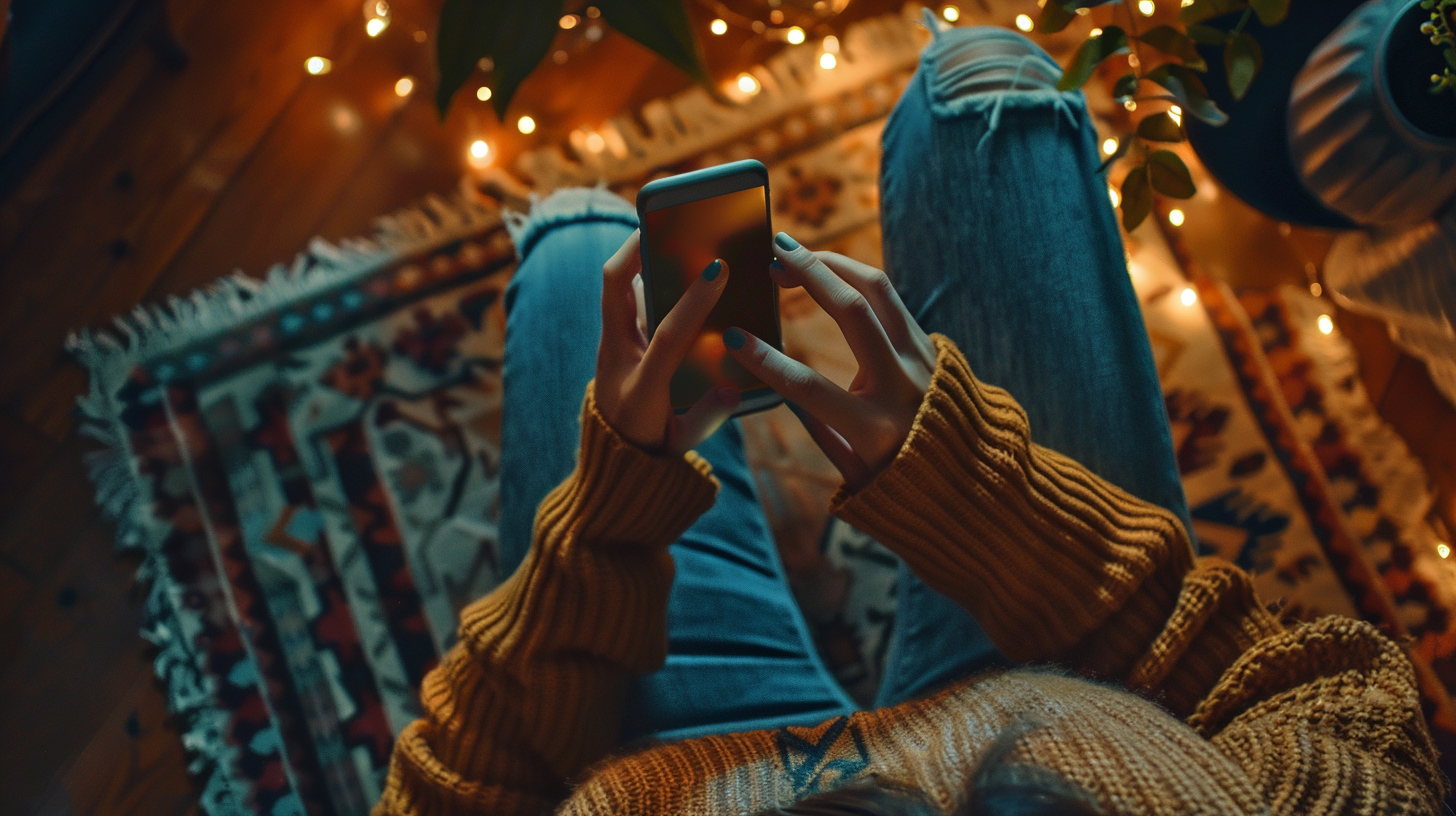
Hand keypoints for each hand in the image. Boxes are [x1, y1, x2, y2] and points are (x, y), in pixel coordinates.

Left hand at [595, 231, 741, 455]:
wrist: (609, 456)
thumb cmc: (650, 444)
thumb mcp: (681, 442)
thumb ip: (708, 417)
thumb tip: (732, 390)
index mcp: (640, 389)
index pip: (667, 336)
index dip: (694, 301)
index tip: (718, 270)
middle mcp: (617, 358)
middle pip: (614, 289)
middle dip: (635, 249)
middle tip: (666, 220)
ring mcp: (610, 344)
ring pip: (615, 286)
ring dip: (636, 254)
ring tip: (667, 226)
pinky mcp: (613, 338)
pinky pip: (622, 296)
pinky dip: (640, 273)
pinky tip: (666, 259)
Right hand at [723, 232, 936, 491]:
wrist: (971, 475)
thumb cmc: (900, 480)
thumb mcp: (852, 471)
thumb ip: (816, 428)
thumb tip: (774, 384)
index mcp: (875, 429)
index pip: (808, 388)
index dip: (766, 361)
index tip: (733, 337)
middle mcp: (903, 386)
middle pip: (853, 312)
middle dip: (809, 275)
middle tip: (773, 256)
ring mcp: (922, 359)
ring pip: (878, 291)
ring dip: (833, 264)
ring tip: (795, 253)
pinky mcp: (930, 345)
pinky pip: (891, 300)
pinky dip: (855, 279)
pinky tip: (827, 272)